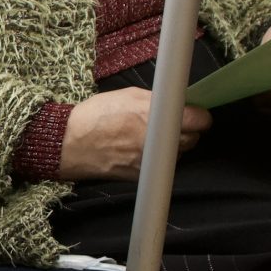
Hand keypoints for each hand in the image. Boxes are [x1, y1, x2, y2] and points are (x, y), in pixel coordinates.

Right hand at [58, 87, 208, 181]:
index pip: (199, 120)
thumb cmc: (96, 115)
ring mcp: (150, 160)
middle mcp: (155, 140)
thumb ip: (156, 100)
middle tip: (174, 124)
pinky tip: (141, 150)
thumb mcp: (128, 96)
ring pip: (177, 154)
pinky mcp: (141, 175)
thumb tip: (176, 103)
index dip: (200, 117)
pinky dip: (157, 159)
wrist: (70, 143)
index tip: (196, 115)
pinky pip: (161, 166)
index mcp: (154, 115)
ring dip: (172, 146)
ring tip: (152, 137)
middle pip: (192, 139)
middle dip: (187, 131)